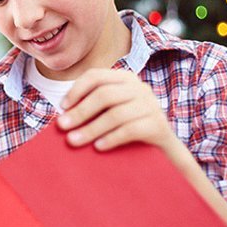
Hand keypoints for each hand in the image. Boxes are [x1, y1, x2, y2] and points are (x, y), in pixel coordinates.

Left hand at [56, 69, 182, 157]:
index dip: (76, 90)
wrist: (164, 151)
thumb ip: (93, 108)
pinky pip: (130, 130)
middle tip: (62, 126)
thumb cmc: (130, 129)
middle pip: (104, 95)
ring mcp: (151, 106)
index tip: (62, 107)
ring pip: (116, 114)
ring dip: (91, 128)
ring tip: (74, 141)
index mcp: (125, 79)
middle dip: (80, 111)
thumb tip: (63, 117)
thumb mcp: (112, 112)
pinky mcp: (158, 125)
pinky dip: (111, 138)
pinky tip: (98, 147)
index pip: (96, 76)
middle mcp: (140, 88)